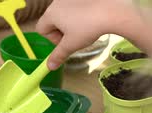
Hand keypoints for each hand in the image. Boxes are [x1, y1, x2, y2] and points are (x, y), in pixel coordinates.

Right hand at [36, 0, 151, 69]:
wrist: (110, 11)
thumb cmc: (88, 27)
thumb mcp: (71, 45)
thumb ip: (58, 56)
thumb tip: (49, 67)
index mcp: (51, 14)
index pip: (41, 29)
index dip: (52, 39)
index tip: (66, 42)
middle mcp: (56, 2)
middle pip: (52, 21)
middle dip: (61, 31)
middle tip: (76, 37)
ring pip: (63, 14)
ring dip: (70, 23)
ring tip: (85, 28)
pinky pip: (73, 6)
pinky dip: (79, 14)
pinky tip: (90, 18)